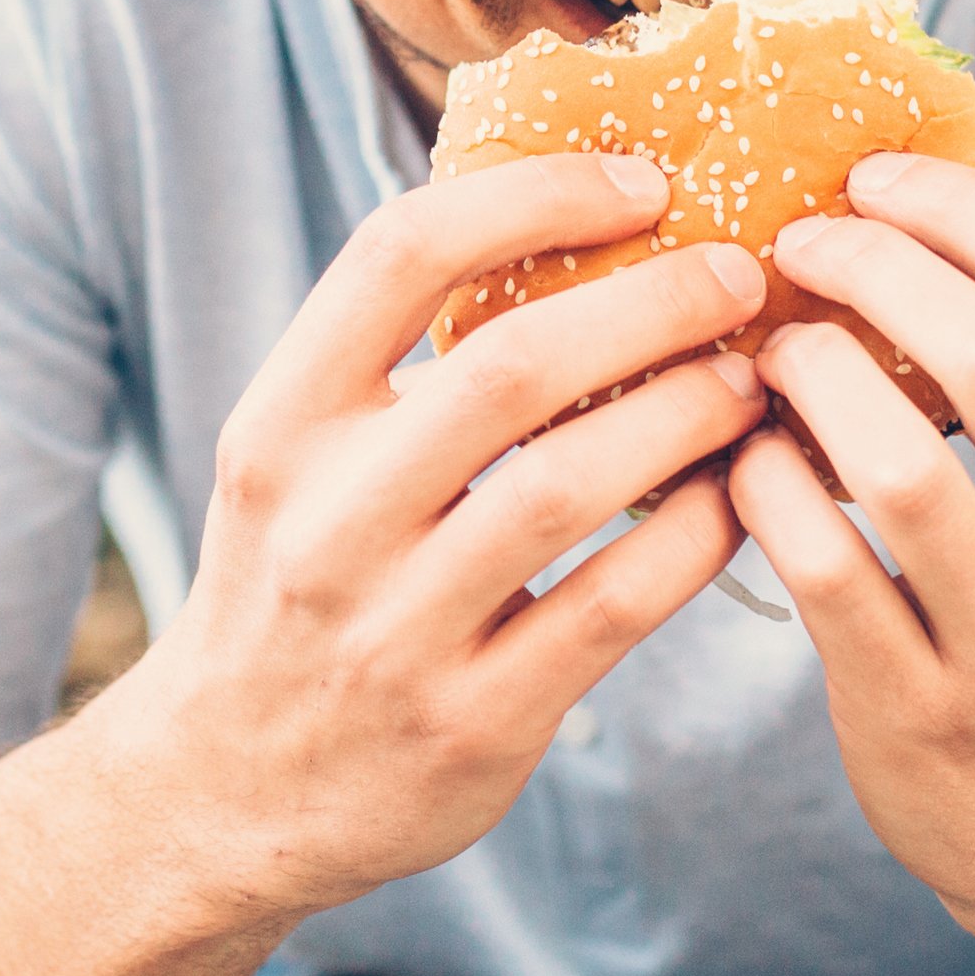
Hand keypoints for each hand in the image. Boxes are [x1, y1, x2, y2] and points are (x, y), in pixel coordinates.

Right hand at [112, 153, 768, 918]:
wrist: (221, 794)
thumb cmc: (298, 585)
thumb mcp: (297, 462)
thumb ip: (397, 362)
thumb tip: (576, 220)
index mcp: (283, 425)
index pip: (399, 255)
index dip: (537, 195)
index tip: (645, 181)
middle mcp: (326, 519)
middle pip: (510, 366)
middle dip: (652, 302)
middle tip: (738, 275)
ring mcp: (394, 631)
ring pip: (569, 486)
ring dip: (688, 414)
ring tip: (753, 379)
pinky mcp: (471, 724)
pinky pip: (613, 606)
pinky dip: (696, 537)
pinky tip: (741, 495)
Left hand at [726, 152, 974, 975]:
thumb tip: (942, 224)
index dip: (968, 213)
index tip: (881, 181)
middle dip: (873, 270)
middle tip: (799, 246)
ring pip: (895, 464)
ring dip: (810, 379)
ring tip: (773, 356)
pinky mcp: (919, 716)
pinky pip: (821, 571)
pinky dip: (766, 491)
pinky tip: (746, 460)